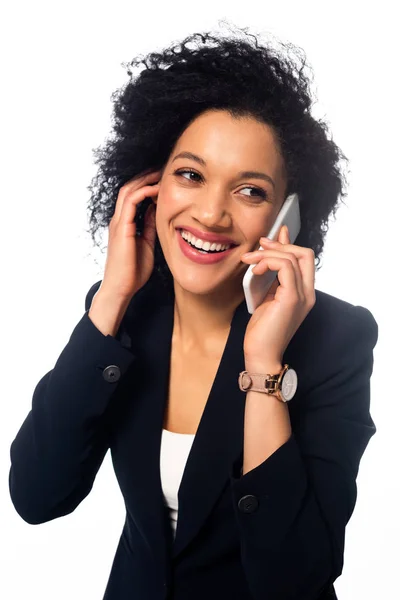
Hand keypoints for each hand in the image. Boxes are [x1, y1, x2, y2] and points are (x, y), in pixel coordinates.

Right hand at [99, 169, 161, 300]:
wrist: (121, 288)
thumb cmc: (133, 271)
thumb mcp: (147, 244)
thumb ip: (149, 228)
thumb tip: (157, 212)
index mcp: (124, 223)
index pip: (133, 196)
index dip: (147, 185)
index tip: (163, 180)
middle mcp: (119, 219)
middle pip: (129, 187)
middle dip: (145, 176)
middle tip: (163, 169)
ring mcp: (118, 222)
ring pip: (129, 190)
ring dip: (145, 179)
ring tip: (161, 173)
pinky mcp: (121, 227)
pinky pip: (131, 201)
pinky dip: (144, 192)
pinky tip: (157, 189)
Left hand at [241, 225, 315, 367]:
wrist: (261, 354)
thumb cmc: (262, 330)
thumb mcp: (267, 296)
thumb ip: (272, 276)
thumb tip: (268, 255)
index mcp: (304, 292)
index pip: (304, 258)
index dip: (288, 244)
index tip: (268, 240)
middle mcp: (308, 293)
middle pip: (304, 253)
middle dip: (280, 245)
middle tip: (259, 246)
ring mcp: (302, 295)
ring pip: (293, 257)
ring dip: (267, 253)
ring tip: (249, 260)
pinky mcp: (292, 298)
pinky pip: (285, 267)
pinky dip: (268, 262)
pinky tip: (255, 270)